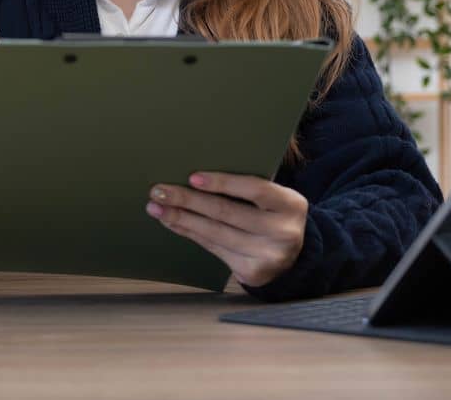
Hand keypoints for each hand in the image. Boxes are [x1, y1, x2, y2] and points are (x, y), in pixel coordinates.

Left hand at [145, 172, 307, 288]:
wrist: (293, 258)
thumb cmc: (273, 216)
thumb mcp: (273, 199)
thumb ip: (247, 189)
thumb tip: (194, 177)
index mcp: (291, 205)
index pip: (255, 189)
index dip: (223, 182)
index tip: (192, 177)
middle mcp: (283, 232)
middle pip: (227, 212)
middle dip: (189, 200)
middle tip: (159, 190)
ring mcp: (268, 256)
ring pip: (216, 233)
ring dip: (181, 218)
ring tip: (157, 207)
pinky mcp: (252, 273)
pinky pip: (214, 249)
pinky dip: (190, 233)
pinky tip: (173, 222)